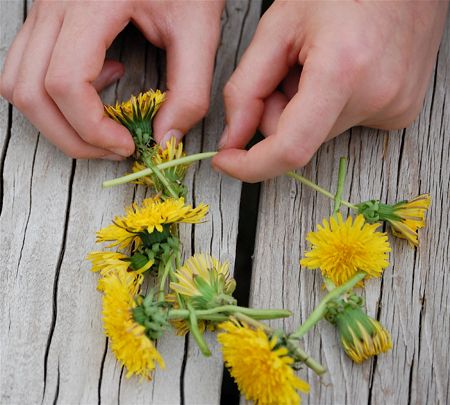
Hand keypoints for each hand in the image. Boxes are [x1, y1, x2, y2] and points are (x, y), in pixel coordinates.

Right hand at [0, 0, 223, 158]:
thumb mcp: (199, 30)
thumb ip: (189, 91)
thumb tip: (165, 140)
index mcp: (91, 3)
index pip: (63, 83)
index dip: (92, 129)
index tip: (127, 145)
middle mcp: (54, 5)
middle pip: (29, 93)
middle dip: (71, 137)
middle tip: (113, 147)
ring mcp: (44, 9)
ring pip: (18, 83)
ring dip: (57, 120)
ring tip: (105, 120)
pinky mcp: (48, 16)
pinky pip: (27, 68)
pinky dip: (54, 95)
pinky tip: (98, 84)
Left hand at [213, 0, 448, 181]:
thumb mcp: (277, 28)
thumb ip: (246, 89)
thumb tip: (232, 140)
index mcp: (344, 70)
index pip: (291, 148)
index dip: (252, 165)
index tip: (227, 162)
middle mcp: (377, 96)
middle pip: (299, 138)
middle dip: (278, 113)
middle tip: (288, 69)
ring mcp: (395, 108)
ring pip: (319, 133)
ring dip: (306, 107)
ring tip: (321, 61)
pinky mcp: (402, 112)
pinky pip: (345, 125)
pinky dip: (330, 106)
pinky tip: (343, 71)